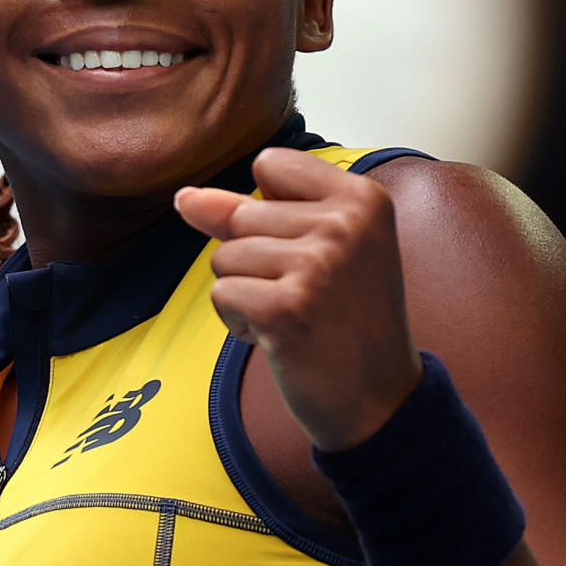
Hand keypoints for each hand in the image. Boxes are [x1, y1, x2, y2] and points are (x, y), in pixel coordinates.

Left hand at [175, 147, 423, 451]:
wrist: (380, 401)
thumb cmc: (346, 318)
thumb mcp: (316, 247)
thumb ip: (247, 211)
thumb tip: (184, 197)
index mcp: (363, 197)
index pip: (270, 164)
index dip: (270, 209)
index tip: (311, 248)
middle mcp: (347, 224)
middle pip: (242, 214)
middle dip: (255, 259)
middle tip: (308, 294)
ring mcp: (318, 266)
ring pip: (226, 256)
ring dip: (246, 292)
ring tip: (295, 315)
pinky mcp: (287, 309)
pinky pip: (222, 294)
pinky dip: (238, 321)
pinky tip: (280, 338)